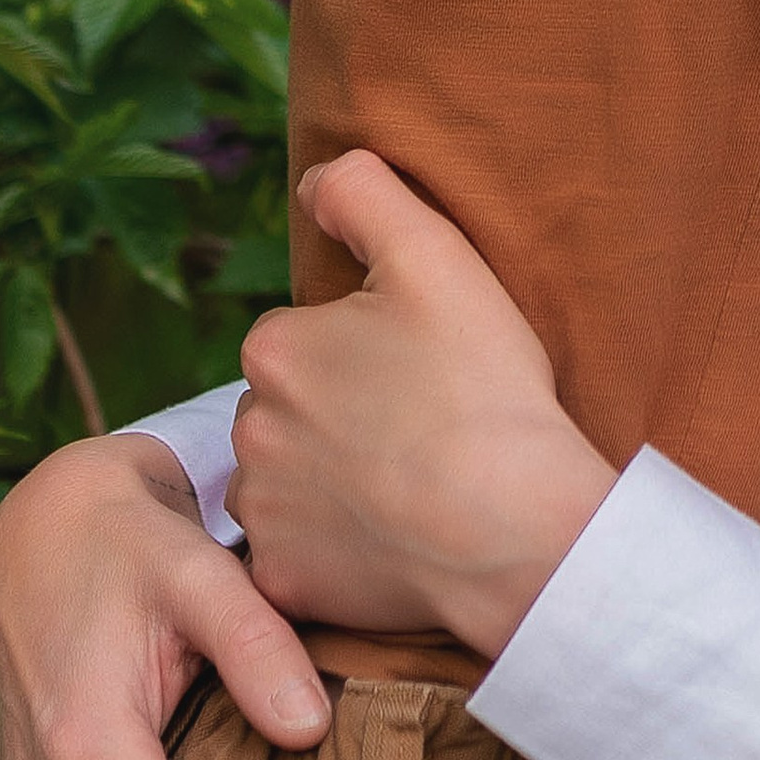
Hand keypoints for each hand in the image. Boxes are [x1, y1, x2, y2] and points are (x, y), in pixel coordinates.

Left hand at [231, 154, 616, 666]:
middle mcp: (248, 428)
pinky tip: (391, 538)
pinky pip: (298, 556)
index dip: (366, 347)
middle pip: (290, 407)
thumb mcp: (435, 255)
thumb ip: (364, 191)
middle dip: (337, 412)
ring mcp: (263, 511)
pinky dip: (334, 548)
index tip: (419, 368)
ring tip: (409, 483)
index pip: (305, 335)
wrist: (511, 524)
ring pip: (288, 480)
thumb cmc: (479, 384)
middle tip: (418, 424)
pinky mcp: (283, 581)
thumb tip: (313, 178)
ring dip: (329, 479)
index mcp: (275, 347)